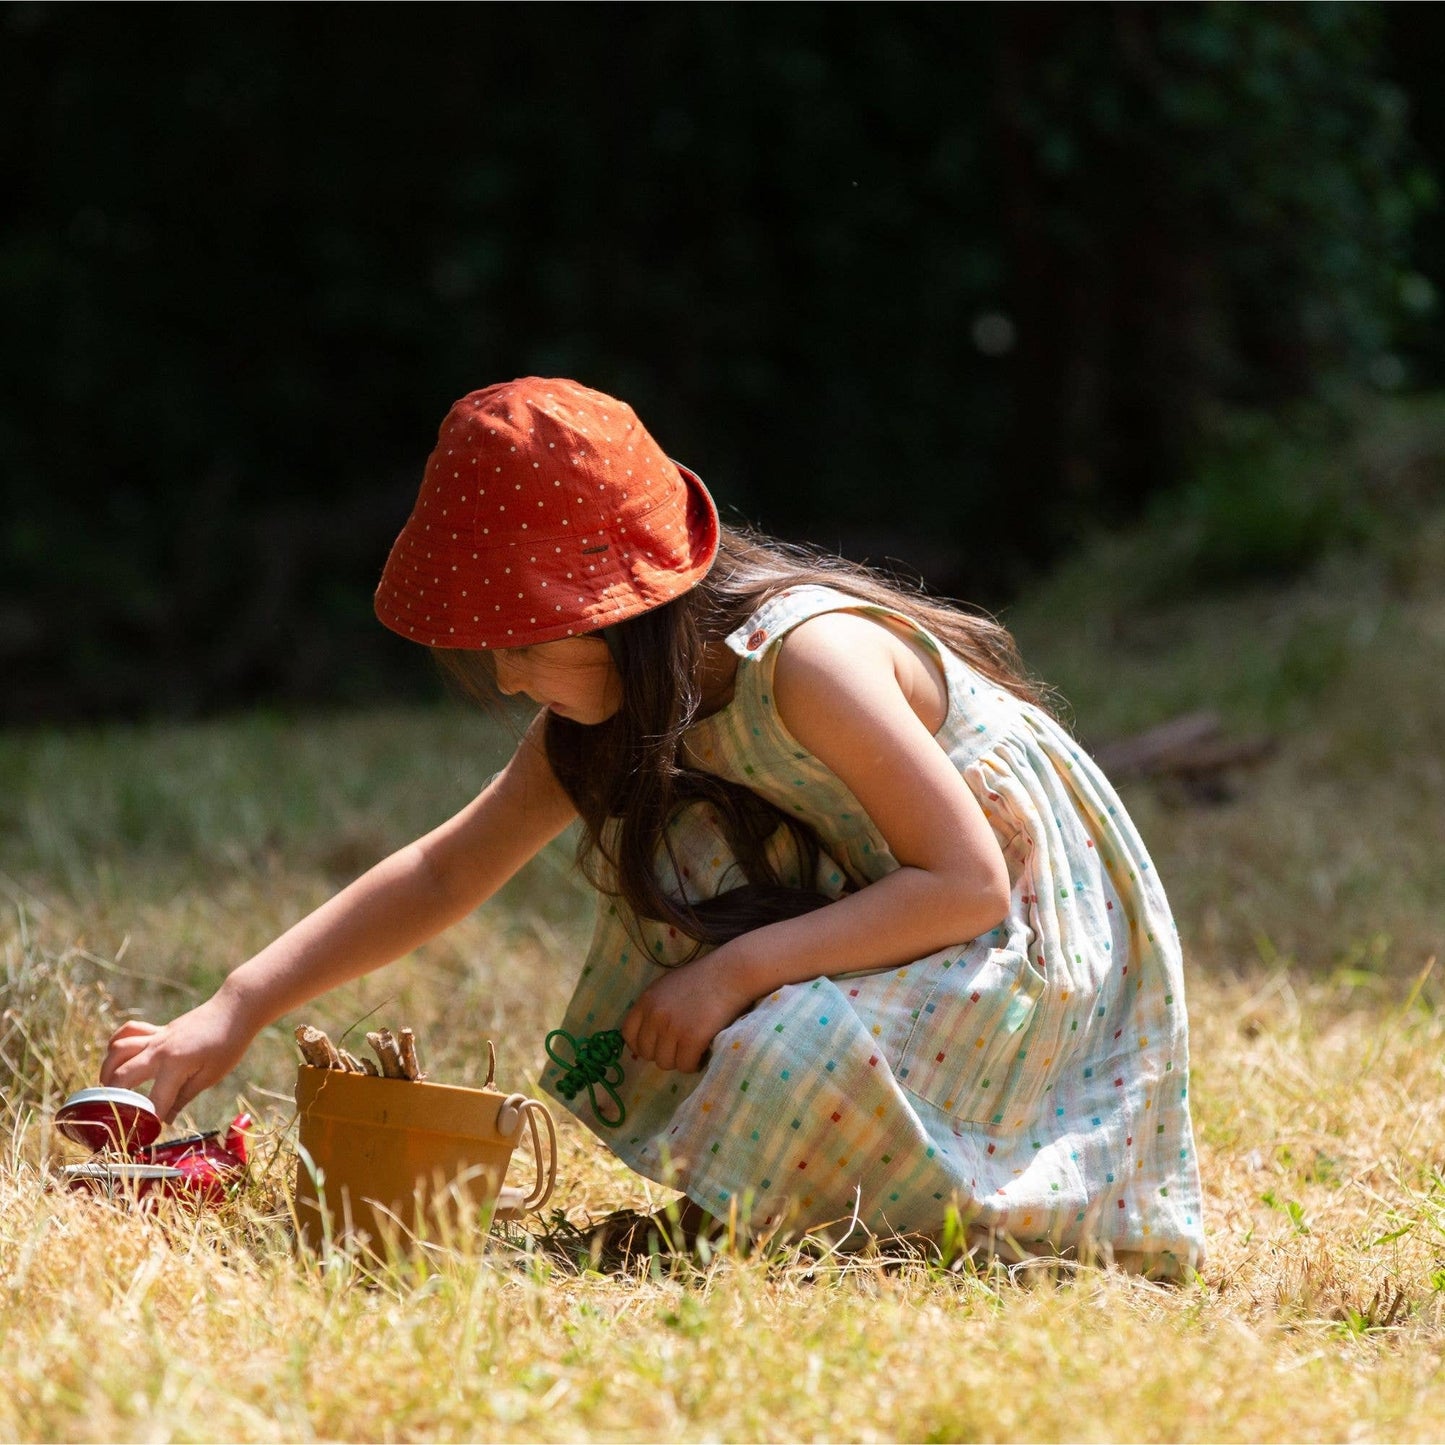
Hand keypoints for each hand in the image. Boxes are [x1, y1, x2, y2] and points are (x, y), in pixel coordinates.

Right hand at [99, 989, 256, 1122]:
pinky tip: (117, 1058)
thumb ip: (183, 1098)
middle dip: (114, 1100)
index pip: (154, 1101)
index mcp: (175, 1065)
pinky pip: (128, 1032)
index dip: (149, 1121)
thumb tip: (166, 1121)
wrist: (235, 1010)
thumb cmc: (229, 1044)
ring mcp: (156, 1037)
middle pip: (122, 1076)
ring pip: (118, 1051)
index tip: (144, 1135)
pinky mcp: (158, 1030)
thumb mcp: (210, 1076)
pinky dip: (117, 1044)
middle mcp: (159, 1050)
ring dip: (108, 1070)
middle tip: (117, 1114)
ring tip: (110, 1088)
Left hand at [621, 951, 755, 1072]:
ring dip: (680, 1060)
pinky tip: (703, 1052)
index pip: (628, 1034)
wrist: (731, 973)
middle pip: (647, 1053)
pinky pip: (685, 1066)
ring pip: (665, 1063)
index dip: (642, 1044)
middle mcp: (654, 1015)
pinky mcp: (692, 1038)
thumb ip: (655, 1007)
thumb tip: (649, 1035)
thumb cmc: (704, 978)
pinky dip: (695, 1063)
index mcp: (646, 1000)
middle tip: (681, 1046)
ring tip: (693, 1049)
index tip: (657, 1045)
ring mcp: (672, 1027)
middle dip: (664, 1053)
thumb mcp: (668, 987)